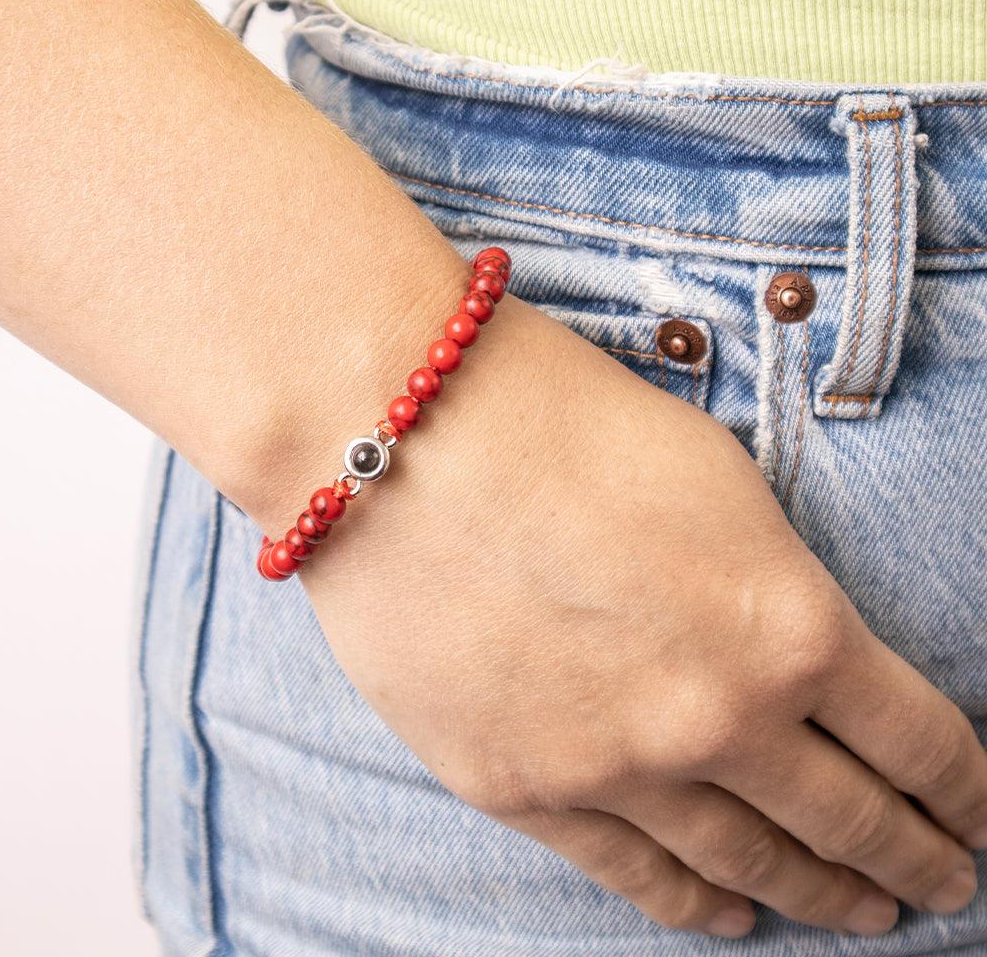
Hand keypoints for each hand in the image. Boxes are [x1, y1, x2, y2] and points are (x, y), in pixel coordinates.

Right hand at [265, 292, 986, 938]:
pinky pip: (633, 873)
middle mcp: (718, 718)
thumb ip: (776, 588)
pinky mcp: (519, 789)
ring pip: (748, 864)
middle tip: (941, 883)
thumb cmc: (560, 421)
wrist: (400, 431)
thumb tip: (801, 654)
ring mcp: (613, 767)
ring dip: (818, 893)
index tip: (977, 816)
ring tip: (858, 911)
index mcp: (789, 627)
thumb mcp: (719, 482)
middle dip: (912, 858)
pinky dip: (697, 904)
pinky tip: (732, 913)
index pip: (921, 741)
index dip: (964, 790)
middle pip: (849, 821)